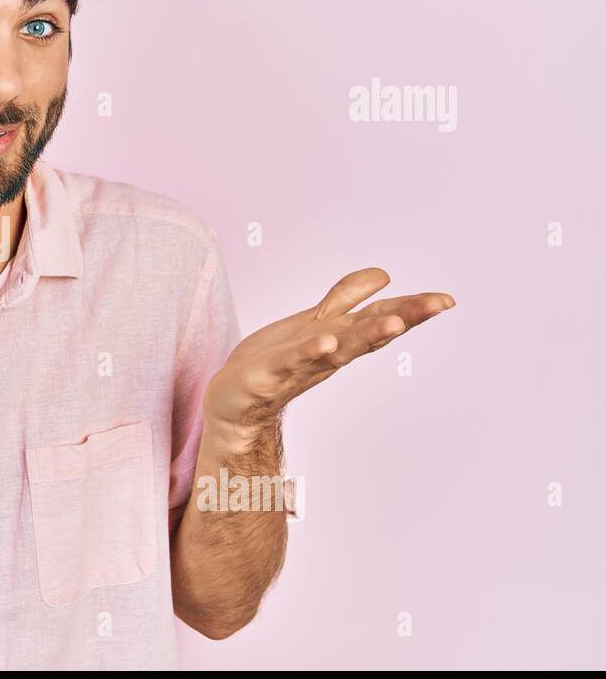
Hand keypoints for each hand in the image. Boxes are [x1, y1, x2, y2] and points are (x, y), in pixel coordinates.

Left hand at [203, 268, 454, 437]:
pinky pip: (290, 361)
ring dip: (365, 335)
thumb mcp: (314, 325)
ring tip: (392, 322)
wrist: (233, 403)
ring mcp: (299, 365)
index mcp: (339, 339)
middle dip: (402, 318)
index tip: (446, 300)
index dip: (411, 309)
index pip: (379, 319)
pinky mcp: (267, 374)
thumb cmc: (277, 364)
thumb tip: (384, 275)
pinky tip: (325, 342)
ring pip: (338, 348)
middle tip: (436, 306)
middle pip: (368, 333)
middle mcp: (327, 353)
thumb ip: (345, 300)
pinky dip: (309, 352)